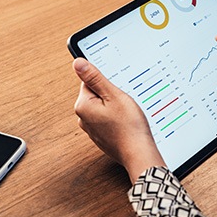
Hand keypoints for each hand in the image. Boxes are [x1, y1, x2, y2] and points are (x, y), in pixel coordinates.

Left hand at [73, 58, 164, 182]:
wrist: (138, 153)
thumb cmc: (129, 126)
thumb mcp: (114, 96)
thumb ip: (95, 78)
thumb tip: (78, 63)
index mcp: (83, 106)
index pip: (89, 82)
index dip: (106, 83)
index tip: (117, 90)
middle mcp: (83, 119)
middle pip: (96, 95)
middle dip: (111, 96)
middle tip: (123, 103)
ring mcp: (92, 129)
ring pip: (103, 108)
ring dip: (115, 108)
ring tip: (126, 114)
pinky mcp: (101, 136)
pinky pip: (107, 120)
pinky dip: (117, 119)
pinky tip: (126, 123)